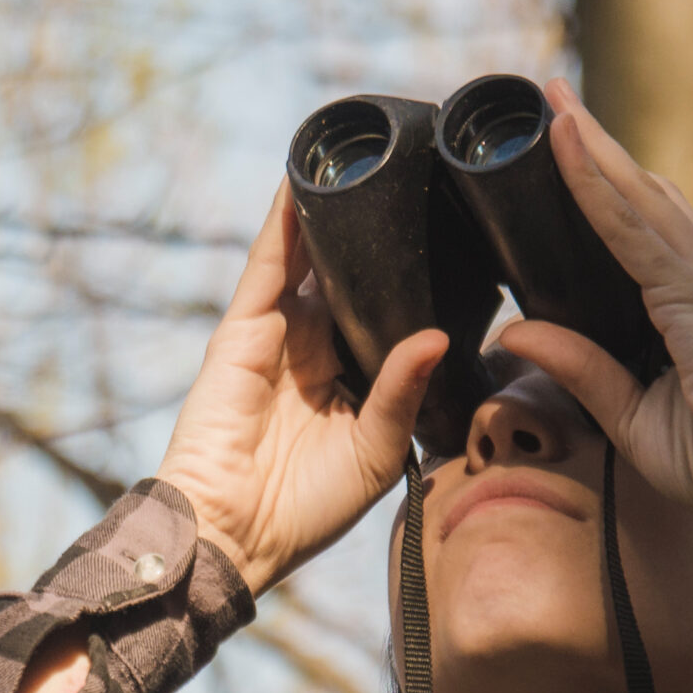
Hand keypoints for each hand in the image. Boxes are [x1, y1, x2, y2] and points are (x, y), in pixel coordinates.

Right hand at [155, 186, 445, 596]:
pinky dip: (285, 221)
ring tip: (367, 157)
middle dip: (378, 231)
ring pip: (312, 257)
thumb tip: (435, 334)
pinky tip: (305, 180)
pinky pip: (268, 263)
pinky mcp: (244, 328)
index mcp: (353, 378)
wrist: (233, 535)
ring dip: (334, 210)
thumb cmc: (306, 510)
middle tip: (423, 176)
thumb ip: (403, 390)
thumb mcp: (378, 451)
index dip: (414, 276)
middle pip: (352, 274)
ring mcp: (279, 333)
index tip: (459, 235)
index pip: (387, 312)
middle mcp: (317, 347)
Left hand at [495, 81, 692, 513]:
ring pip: (639, 195)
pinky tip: (566, 144)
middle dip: (598, 146)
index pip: (648, 228)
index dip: (609, 185)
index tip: (574, 145)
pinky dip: (594, 183)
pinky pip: (630, 227)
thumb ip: (580, 369)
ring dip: (593, 147)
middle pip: (645, 194)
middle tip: (556, 98)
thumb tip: (515, 330)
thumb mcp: (630, 416)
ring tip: (555, 101)